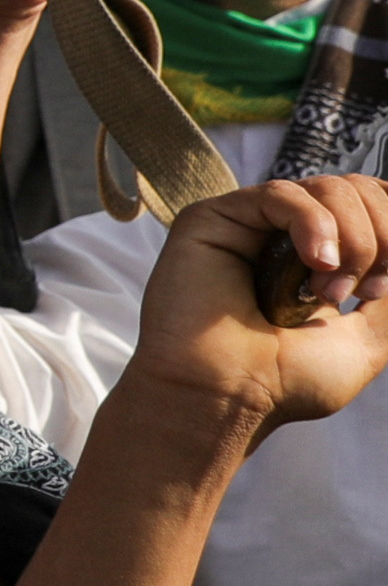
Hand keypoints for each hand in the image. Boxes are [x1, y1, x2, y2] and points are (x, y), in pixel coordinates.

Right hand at [130, 176, 387, 436]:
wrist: (227, 396)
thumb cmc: (284, 381)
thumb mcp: (370, 336)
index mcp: (321, 257)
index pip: (373, 204)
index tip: (381, 287)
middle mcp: (286, 235)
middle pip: (359, 190)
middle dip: (379, 239)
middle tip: (357, 292)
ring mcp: (251, 224)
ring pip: (327, 188)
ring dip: (351, 239)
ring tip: (327, 291)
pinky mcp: (214, 218)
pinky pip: (283, 194)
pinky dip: (314, 225)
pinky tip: (315, 263)